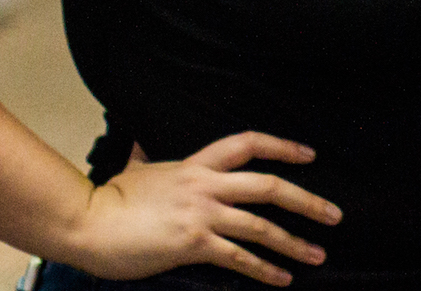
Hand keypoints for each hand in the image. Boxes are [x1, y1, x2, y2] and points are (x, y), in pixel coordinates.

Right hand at [59, 132, 340, 286]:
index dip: (284, 147)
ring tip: (319, 255)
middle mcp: (206, 185)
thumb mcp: (138, 171)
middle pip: (270, 186)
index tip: (310, 155)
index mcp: (197, 164)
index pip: (249, 144)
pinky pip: (239, 258)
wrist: (86, 222)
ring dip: (294, 243)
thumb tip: (143, 150)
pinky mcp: (193, 244)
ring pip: (261, 226)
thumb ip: (150, 161)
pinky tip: (282, 278)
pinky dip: (264, 269)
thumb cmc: (108, 200)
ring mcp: (202, 214)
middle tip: (335, 215)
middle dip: (308, 201)